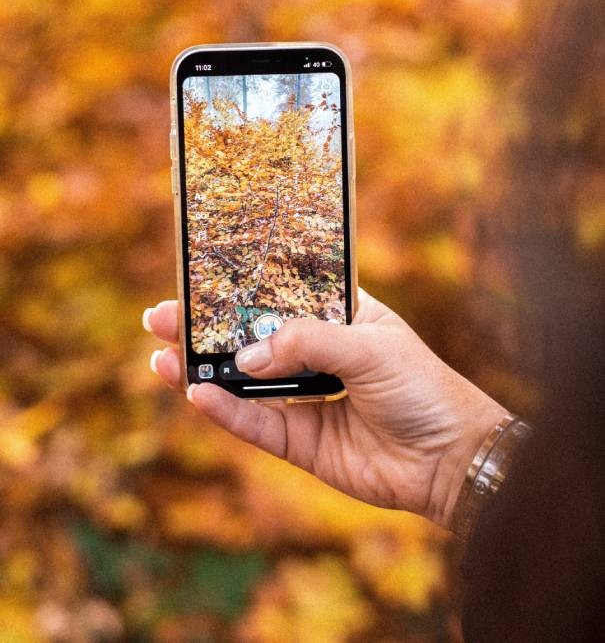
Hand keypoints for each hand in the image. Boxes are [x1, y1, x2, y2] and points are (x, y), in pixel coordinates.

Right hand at [144, 289, 506, 529]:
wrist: (453, 458)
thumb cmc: (422, 386)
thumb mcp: (367, 346)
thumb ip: (305, 344)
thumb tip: (244, 356)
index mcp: (339, 318)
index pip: (279, 296)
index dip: (240, 288)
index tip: (199, 277)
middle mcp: (318, 355)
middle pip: (251, 338)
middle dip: (206, 328)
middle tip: (159, 318)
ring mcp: (308, 399)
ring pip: (245, 382)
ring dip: (204, 371)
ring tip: (162, 358)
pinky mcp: (303, 443)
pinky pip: (257, 424)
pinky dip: (227, 412)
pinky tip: (197, 396)